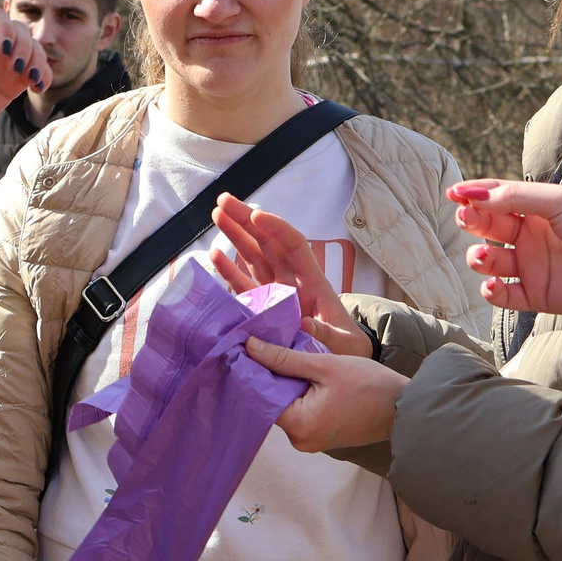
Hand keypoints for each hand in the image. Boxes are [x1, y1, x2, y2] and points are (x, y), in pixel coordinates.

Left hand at [0, 8, 49, 137]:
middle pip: (18, 30)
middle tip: (17, 68)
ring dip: (37, 61)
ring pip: (32, 48)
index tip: (5, 49)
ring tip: (31, 79)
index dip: (4, 28)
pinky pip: (36, 72)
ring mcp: (4, 61)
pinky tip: (39, 87)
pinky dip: (43, 77)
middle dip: (24, 46)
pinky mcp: (14, 81)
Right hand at [210, 193, 369, 356]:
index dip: (277, 228)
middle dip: (246, 220)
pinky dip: (229, 270)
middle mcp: (292, 280)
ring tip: (217, 214)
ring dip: (235, 235)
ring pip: (253, 257)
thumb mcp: (342, 343)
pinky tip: (214, 255)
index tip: (257, 215)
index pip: (294, 245)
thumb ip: (323, 334)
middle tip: (224, 200)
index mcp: (313, 281)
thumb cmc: (346, 348)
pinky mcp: (264, 307)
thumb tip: (303, 324)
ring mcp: (276, 291)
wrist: (341, 360)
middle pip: (267, 243)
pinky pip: (244, 285)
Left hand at [245, 338, 406, 450]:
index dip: (255, 372)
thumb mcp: (324, 365)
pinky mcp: (320, 438)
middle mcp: (300, 441)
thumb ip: (284, 358)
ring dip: (288, 385)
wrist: (404, 408)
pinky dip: (301, 395)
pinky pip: (301, 414)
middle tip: (274, 348)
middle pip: (272, 403)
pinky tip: (308, 377)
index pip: (260, 397)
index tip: (250, 349)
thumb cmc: (369, 385)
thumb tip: (250, 347)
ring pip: (287, 407)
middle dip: (272, 376)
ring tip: (294, 359)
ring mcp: (310, 442)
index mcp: (299, 425)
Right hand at [450, 179, 561, 317]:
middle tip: (467, 219)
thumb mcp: (559, 201)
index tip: (454, 194)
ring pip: (490, 262)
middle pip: (489, 227)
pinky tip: (492, 284)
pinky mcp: (536, 296)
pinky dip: (490, 291)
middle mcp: (531, 237)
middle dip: (473, 222)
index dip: (475, 194)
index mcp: (538, 210)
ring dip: (479, 258)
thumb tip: (477, 196)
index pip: (498, 198)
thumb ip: (517, 197)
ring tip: (486, 256)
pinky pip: (503, 296)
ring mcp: (532, 266)